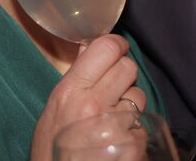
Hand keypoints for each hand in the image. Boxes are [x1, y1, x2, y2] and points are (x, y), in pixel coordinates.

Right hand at [29, 34, 145, 159]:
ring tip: (112, 120)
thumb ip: (75, 78)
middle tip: (113, 89)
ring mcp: (116, 125)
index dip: (115, 46)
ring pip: (139, 95)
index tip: (115, 50)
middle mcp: (93, 104)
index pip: (106, 47)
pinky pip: (142, 123)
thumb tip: (91, 46)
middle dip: (123, 75)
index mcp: (70, 91)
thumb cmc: (53, 151)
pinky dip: (134, 130)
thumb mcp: (54, 110)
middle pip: (128, 67)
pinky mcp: (133, 144)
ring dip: (131, 104)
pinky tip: (117, 141)